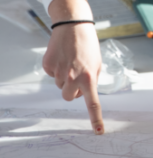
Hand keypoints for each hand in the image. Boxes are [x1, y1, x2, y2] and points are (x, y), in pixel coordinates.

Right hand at [43, 0, 104, 134]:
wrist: (74, 27)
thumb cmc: (88, 46)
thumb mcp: (97, 64)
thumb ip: (91, 80)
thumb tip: (83, 92)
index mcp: (89, 77)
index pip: (92, 103)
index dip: (95, 118)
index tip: (99, 131)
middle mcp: (73, 77)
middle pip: (68, 97)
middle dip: (72, 90)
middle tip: (76, 76)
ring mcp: (59, 73)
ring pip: (60, 85)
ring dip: (65, 77)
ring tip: (71, 61)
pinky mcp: (48, 66)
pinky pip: (52, 75)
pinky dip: (56, 69)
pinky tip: (62, 56)